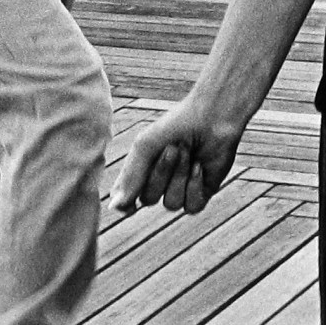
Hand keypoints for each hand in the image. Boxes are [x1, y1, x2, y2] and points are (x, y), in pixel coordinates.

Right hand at [109, 100, 243, 214]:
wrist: (211, 117)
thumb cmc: (175, 126)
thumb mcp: (146, 146)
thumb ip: (130, 177)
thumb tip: (115, 207)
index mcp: (141, 171)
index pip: (126, 198)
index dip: (126, 203)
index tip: (130, 204)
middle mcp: (159, 183)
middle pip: (149, 199)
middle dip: (161, 174)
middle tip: (172, 148)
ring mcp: (180, 189)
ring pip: (171, 204)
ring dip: (179, 176)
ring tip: (188, 152)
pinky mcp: (201, 193)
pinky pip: (191, 206)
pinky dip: (194, 185)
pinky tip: (200, 166)